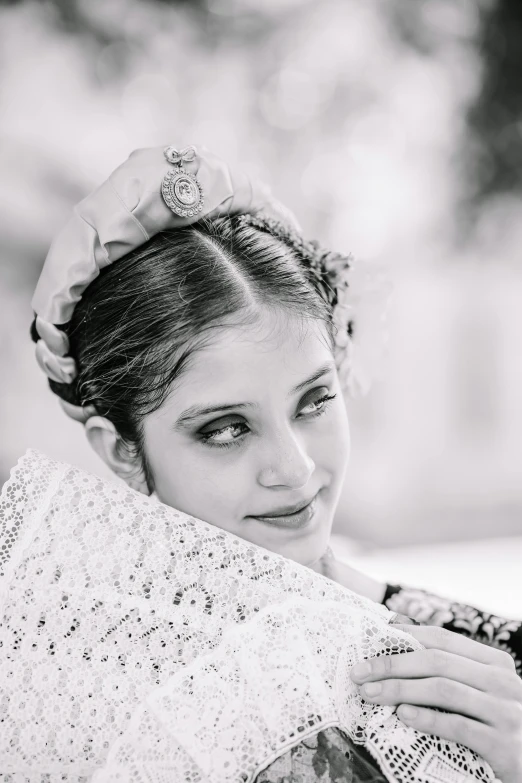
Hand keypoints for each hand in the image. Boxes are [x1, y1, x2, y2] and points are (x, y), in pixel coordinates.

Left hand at [350, 624, 521, 782]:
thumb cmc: (500, 722)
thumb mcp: (483, 689)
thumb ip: (451, 669)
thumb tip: (398, 635)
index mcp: (494, 662)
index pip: (442, 639)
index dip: (403, 637)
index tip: (370, 642)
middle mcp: (501, 681)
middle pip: (436, 662)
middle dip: (392, 664)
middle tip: (359, 672)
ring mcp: (504, 712)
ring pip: (443, 690)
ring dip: (400, 689)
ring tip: (371, 694)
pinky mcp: (503, 744)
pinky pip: (458, 727)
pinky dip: (427, 719)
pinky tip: (403, 716)